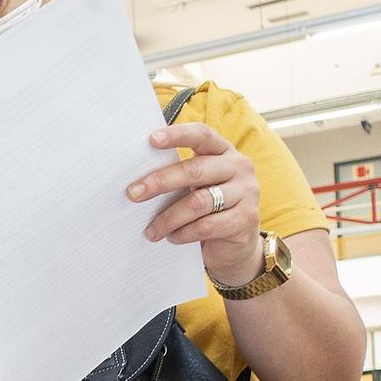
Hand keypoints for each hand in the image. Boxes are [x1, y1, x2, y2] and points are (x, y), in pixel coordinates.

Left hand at [128, 124, 262, 285]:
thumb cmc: (206, 210)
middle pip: (195, 170)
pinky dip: (183, 233)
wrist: (235, 245)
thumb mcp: (195, 187)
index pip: (202, 135)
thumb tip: (137, 181)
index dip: (178, 135)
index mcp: (224, 152)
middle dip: (161, 182)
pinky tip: (172, 238)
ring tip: (151, 230)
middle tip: (133, 194)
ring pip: (199, 202)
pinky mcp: (246, 219)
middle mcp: (239, 167)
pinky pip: (206, 225)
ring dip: (168, 218)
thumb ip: (178, 177)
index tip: (151, 139)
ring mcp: (247, 192)